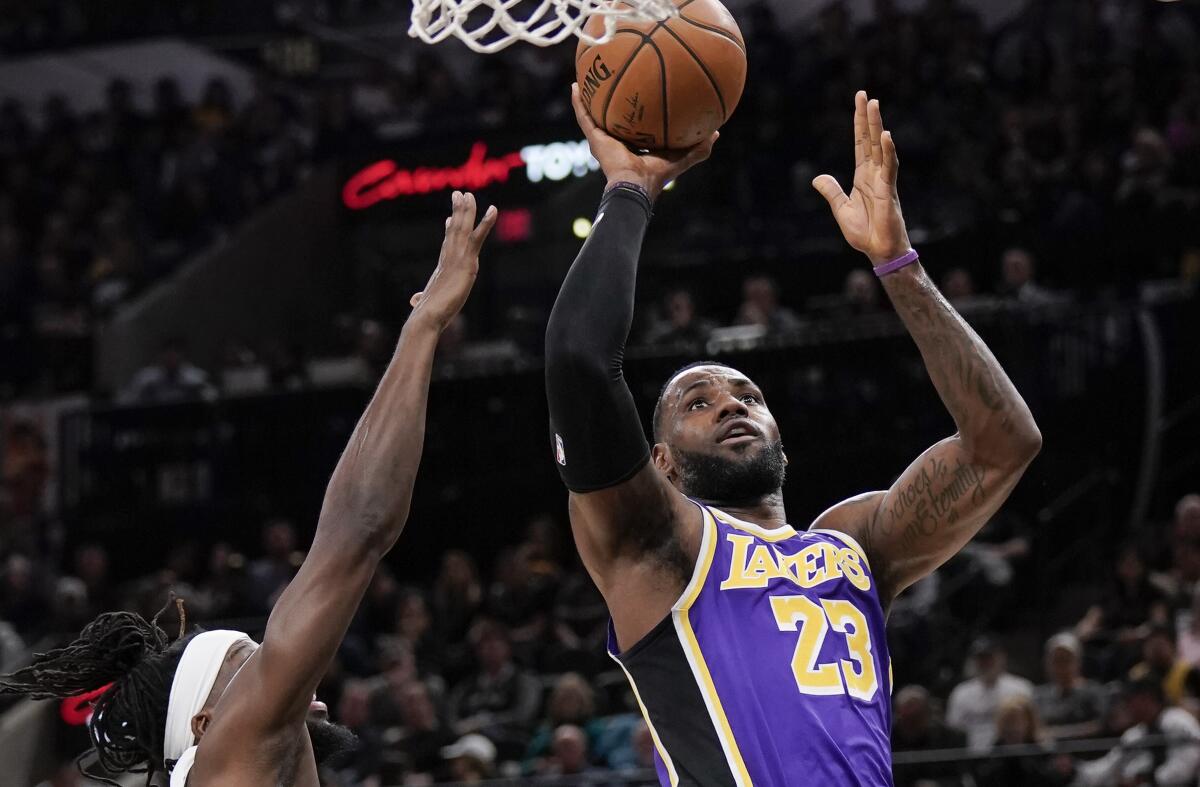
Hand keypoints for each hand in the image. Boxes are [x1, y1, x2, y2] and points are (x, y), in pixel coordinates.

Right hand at [409, 191, 497, 329]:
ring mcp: (457, 257)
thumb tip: (415, 301)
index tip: (451, 218)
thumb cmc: (426, 314)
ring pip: (463, 227)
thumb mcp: (426, 302)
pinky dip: (486, 222)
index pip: (447, 244)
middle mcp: (449, 258)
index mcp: (442, 267)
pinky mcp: (468, 262)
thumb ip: (422, 300)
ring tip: (468, 194)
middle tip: (460, 194)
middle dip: (458, 211)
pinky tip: (493, 209)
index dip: (450, 230)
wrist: (427, 315)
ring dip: (467, 209)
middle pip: (454, 229)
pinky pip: (478, 236)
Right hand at [571, 83, 716, 199]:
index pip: (635, 126)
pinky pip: (584, 116)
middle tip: (612, 79)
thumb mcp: (681, 157)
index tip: (640, 94)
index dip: (637, 112)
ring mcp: (603, 140)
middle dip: (612, 101)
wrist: (635, 184)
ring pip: (593, 114)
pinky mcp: (594, 139)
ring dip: (589, 98)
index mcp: (635, 145)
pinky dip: (579, 102)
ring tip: (587, 78)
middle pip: (612, 117)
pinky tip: (576, 85)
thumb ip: (698, 146)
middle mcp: (616, 141)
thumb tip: (717, 132)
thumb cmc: (657, 174)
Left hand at [813, 91, 911, 264]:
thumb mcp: (841, 209)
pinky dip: (888, 152)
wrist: (879, 251)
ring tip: (874, 105)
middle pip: (871, 140)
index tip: (859, 103)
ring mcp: (883, 181)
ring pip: (881, 148)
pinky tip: (886, 136)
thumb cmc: (865, 233)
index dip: (859, 124)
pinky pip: (889, 168)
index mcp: (863, 176)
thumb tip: (817, 178)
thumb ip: (831, 192)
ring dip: (877, 126)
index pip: (861, 144)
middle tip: (865, 95)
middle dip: (867, 117)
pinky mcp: (889, 192)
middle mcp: (875, 174)